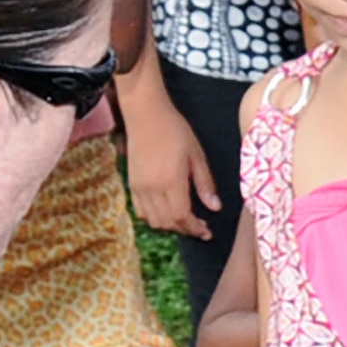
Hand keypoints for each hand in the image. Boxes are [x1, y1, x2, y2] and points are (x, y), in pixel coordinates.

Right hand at [125, 98, 217, 239]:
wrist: (146, 115)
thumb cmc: (175, 130)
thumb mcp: (197, 155)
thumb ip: (205, 184)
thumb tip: (215, 208)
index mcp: (171, 181)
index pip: (183, 217)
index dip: (195, 228)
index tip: (206, 231)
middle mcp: (152, 188)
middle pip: (168, 222)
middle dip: (185, 229)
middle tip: (199, 227)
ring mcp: (139, 187)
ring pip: (154, 220)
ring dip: (170, 225)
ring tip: (184, 219)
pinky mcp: (132, 184)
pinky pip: (141, 211)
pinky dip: (154, 217)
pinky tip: (166, 211)